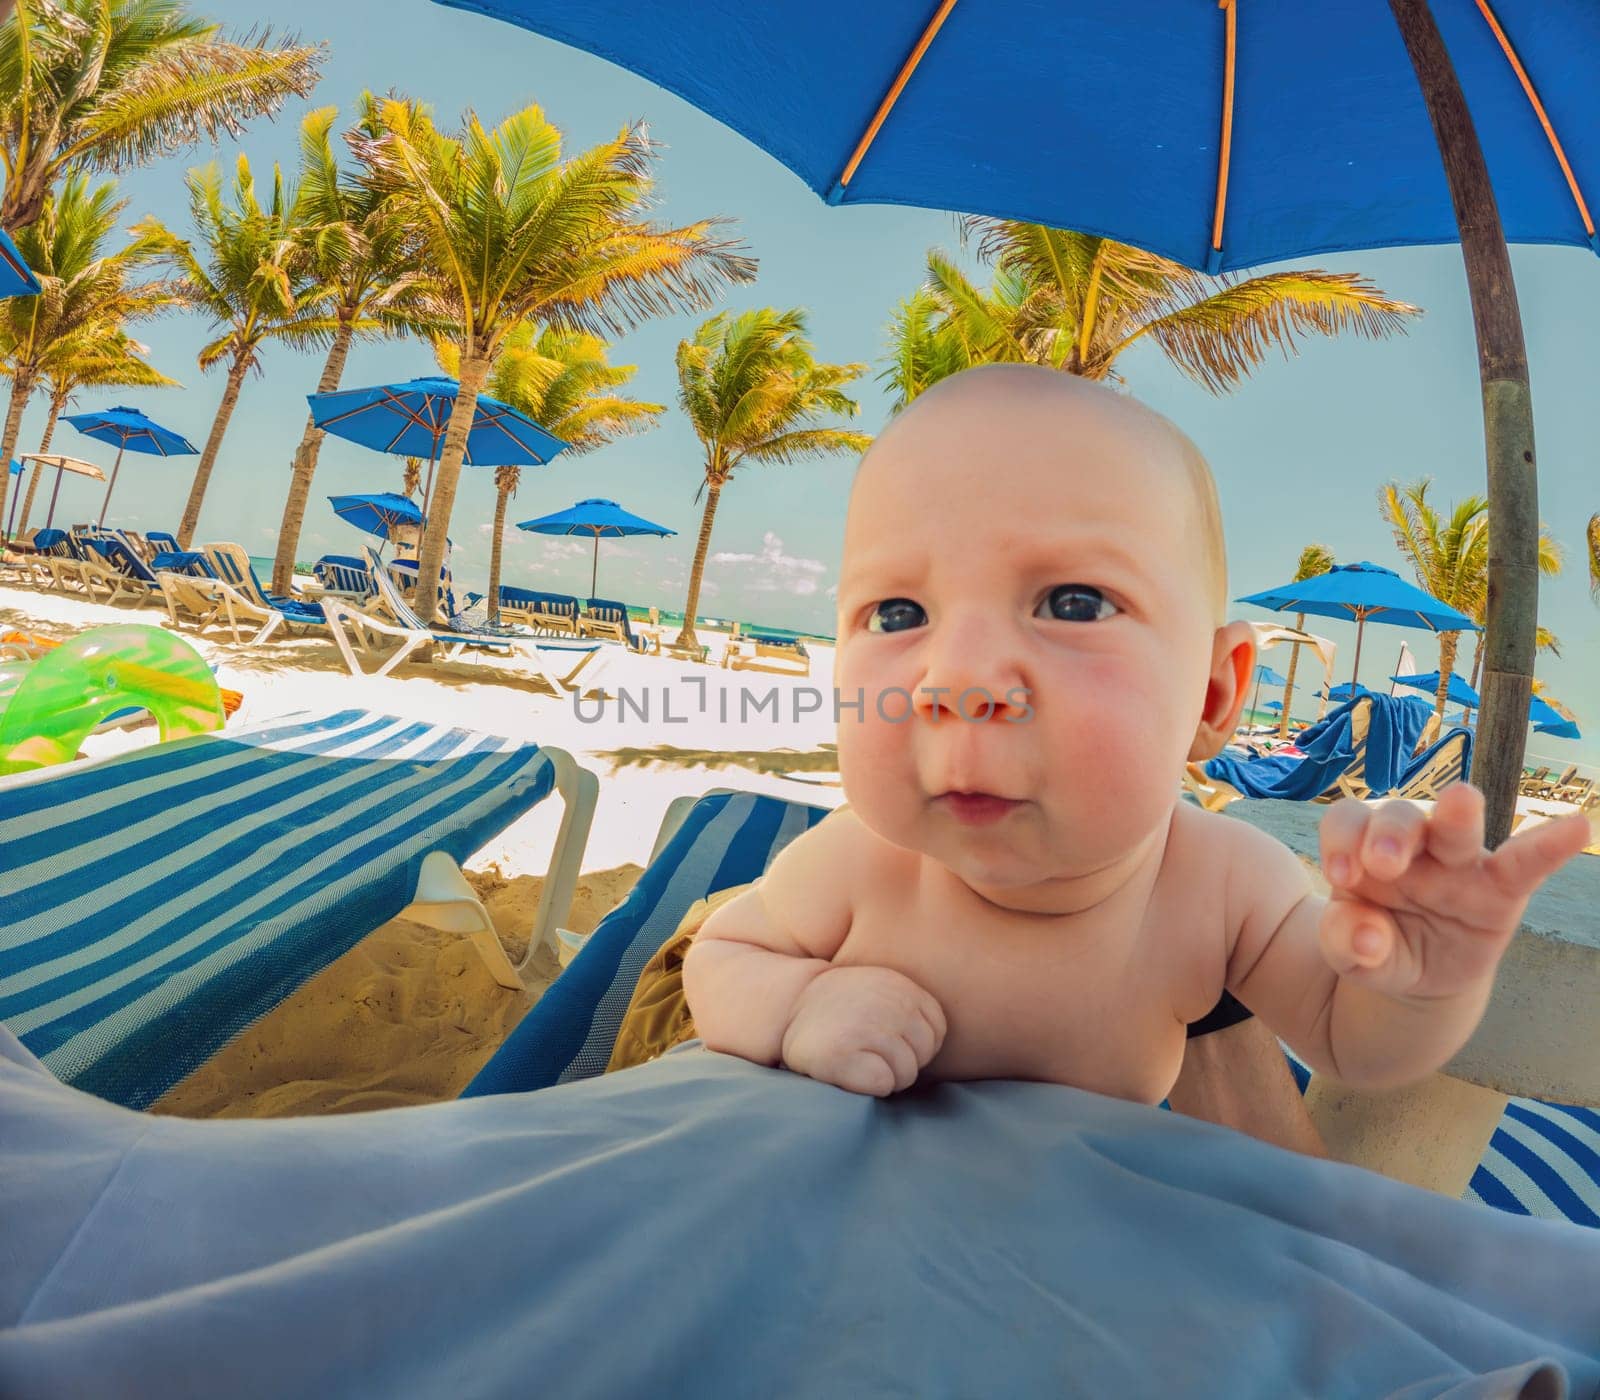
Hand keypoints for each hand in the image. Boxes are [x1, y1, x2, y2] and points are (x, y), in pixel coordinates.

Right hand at [780, 965, 946, 1096]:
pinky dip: (868, 1085)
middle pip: (923, 1055)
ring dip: (885, 1075)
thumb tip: (963, 1046)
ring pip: (905, 1074)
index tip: (886, 1038)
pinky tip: (848, 1069)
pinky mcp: (843, 1055)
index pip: (936, 1032)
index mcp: (901, 987)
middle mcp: (888, 1004)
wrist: (789, 1006)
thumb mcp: (882, 992)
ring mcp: (865, 1028)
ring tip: (857, 1058)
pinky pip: (883, 1084)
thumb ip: (911, 1009)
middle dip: (902, 1062)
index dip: (914, 1043)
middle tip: (868, 1050)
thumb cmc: (843, 1010)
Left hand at [1317, 784, 1589, 1000]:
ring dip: (1456, 815)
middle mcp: (1410, 844)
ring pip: (1455, 828)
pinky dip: (1549, 844)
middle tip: (1382, 862)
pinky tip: (1576, 827)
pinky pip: (1527, 861)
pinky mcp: (1501, 887)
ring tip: (1460, 801)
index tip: (1339, 875)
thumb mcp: (1350, 952)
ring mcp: (1458, 862)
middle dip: (1389, 830)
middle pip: (1399, 816)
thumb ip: (1344, 942)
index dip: (1341, 840)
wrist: (1417, 974)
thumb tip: (1366, 937)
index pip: (1347, 823)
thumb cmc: (1376, 946)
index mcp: (1362, 849)